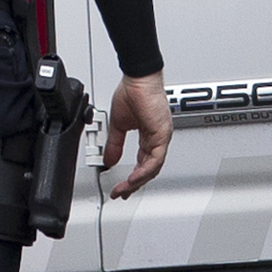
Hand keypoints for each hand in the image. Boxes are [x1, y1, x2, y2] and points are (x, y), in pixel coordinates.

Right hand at [104, 70, 171, 198]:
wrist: (138, 79)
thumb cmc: (132, 93)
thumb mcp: (118, 125)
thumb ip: (115, 144)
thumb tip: (109, 160)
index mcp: (149, 136)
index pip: (143, 163)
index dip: (132, 177)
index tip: (121, 186)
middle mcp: (158, 138)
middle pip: (149, 169)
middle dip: (134, 184)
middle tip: (121, 192)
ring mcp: (162, 136)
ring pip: (154, 167)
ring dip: (138, 180)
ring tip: (125, 188)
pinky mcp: (162, 133)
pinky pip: (156, 158)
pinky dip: (144, 170)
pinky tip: (134, 177)